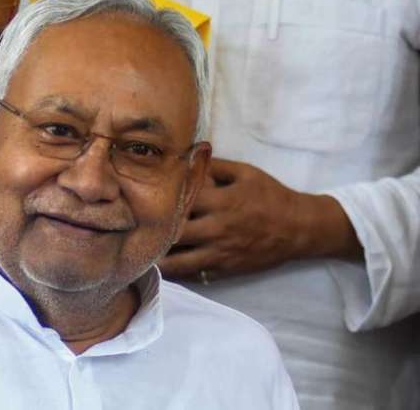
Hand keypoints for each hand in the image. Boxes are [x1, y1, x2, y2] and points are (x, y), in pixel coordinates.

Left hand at [159, 158, 359, 282]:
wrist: (300, 228)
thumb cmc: (270, 195)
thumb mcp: (245, 172)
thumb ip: (214, 166)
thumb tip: (185, 157)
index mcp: (221, 200)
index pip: (181, 201)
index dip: (160, 200)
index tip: (140, 199)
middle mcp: (217, 228)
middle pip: (174, 233)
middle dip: (153, 232)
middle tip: (132, 229)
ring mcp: (221, 251)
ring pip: (179, 261)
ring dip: (158, 258)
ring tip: (140, 252)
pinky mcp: (225, 268)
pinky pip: (194, 274)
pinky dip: (176, 272)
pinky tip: (160, 267)